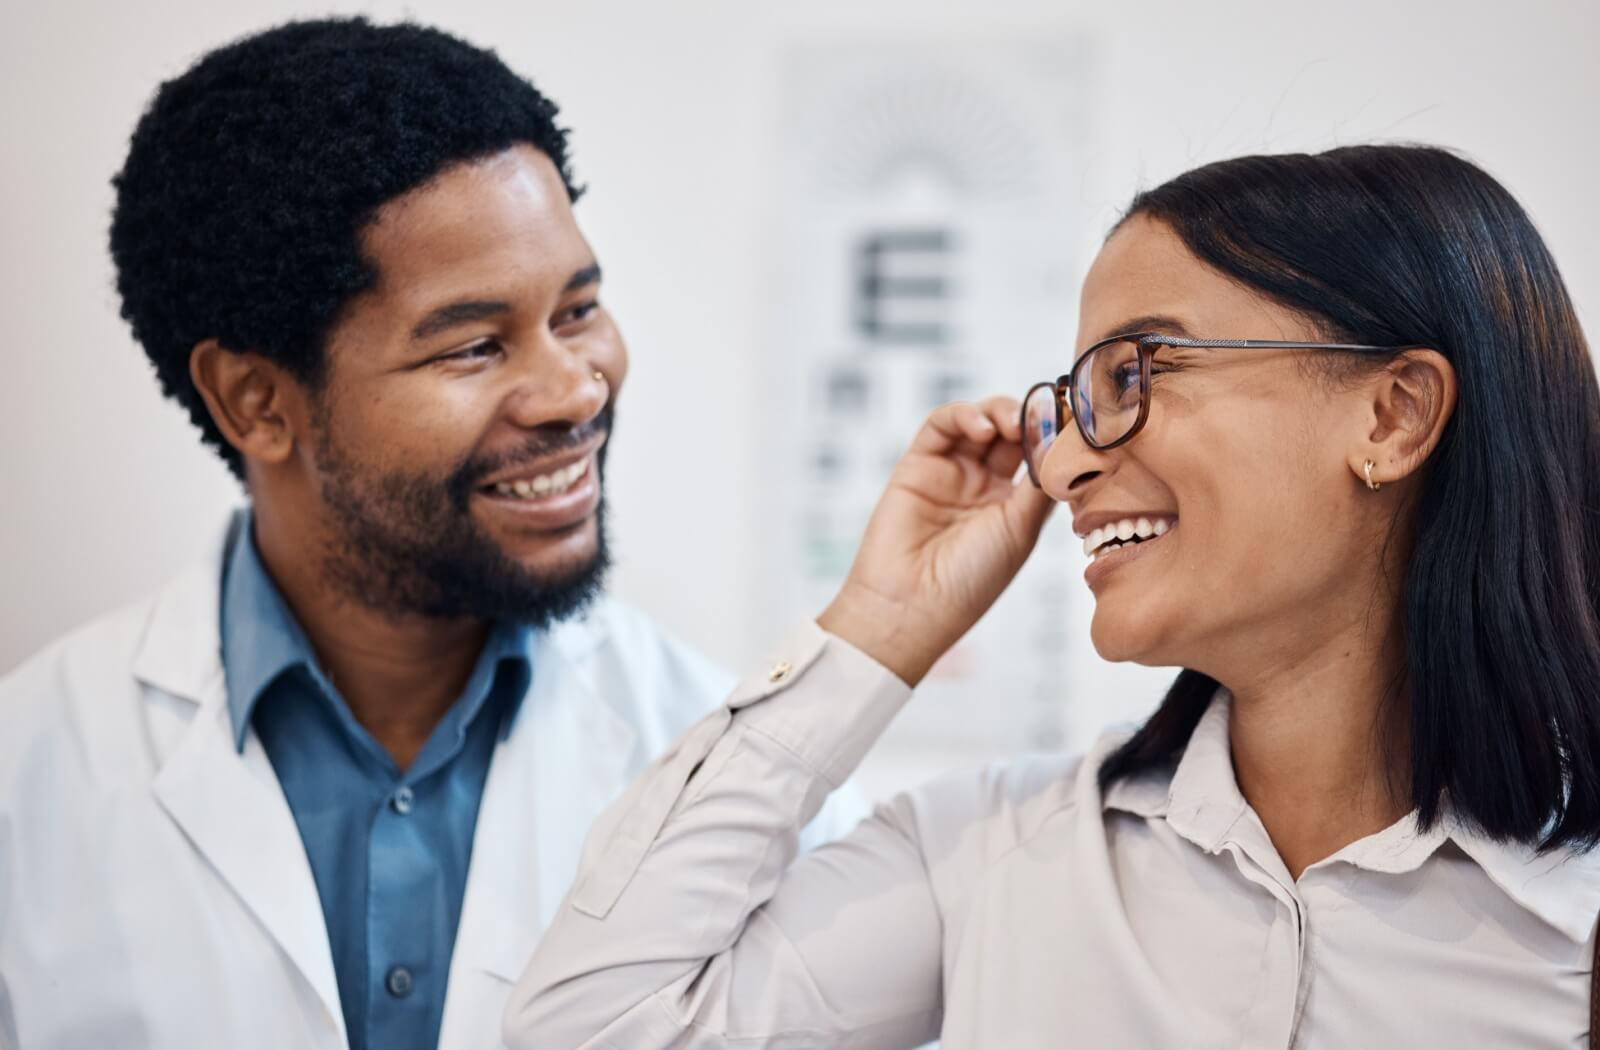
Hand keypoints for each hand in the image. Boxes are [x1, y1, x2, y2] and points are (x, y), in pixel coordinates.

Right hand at [817, 397, 1054, 685]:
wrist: (912, 604)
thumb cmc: (971, 579)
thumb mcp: (1020, 531)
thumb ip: (1040, 484)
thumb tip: (1066, 442)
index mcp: (1011, 506)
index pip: (1037, 456)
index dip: (1053, 436)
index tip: (1076, 421)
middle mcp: (982, 485)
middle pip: (1010, 432)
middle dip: (1031, 417)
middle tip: (1047, 413)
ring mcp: (950, 472)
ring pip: (979, 421)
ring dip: (1000, 412)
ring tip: (1014, 422)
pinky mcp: (917, 463)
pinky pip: (940, 426)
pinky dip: (964, 416)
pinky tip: (985, 428)